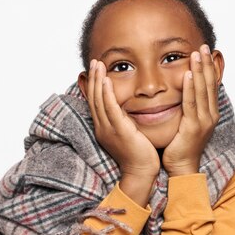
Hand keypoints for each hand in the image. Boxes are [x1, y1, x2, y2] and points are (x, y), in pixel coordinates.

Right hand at [85, 59, 160, 179]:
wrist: (142, 173)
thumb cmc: (140, 155)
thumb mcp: (129, 134)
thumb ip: (125, 122)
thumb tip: (128, 110)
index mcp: (104, 129)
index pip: (96, 103)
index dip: (94, 85)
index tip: (96, 70)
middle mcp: (103, 128)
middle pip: (94, 98)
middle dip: (93, 78)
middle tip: (94, 61)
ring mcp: (109, 129)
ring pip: (99, 100)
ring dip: (97, 80)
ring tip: (97, 64)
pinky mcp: (119, 131)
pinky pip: (110, 108)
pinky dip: (106, 93)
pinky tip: (105, 80)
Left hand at [162, 45, 219, 175]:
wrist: (182, 167)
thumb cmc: (181, 145)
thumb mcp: (187, 121)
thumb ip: (187, 106)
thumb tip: (182, 91)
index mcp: (210, 112)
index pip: (211, 85)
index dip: (209, 68)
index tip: (206, 52)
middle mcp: (210, 114)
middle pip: (210, 84)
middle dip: (207, 64)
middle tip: (204, 46)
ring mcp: (204, 121)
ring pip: (202, 90)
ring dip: (200, 70)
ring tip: (197, 54)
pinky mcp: (194, 127)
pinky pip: (192, 103)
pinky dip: (191, 88)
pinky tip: (189, 75)